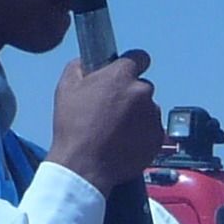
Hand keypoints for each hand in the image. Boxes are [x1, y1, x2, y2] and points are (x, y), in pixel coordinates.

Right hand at [49, 51, 162, 196]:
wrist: (84, 166)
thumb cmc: (73, 127)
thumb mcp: (66, 88)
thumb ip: (78, 66)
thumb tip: (85, 62)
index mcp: (122, 75)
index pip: (139, 57)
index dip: (131, 65)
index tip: (124, 74)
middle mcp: (142, 91)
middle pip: (141, 86)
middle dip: (130, 95)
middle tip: (111, 110)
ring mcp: (153, 115)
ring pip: (148, 109)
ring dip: (137, 116)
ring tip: (115, 131)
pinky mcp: (158, 137)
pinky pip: (152, 130)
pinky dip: (142, 134)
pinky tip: (123, 143)